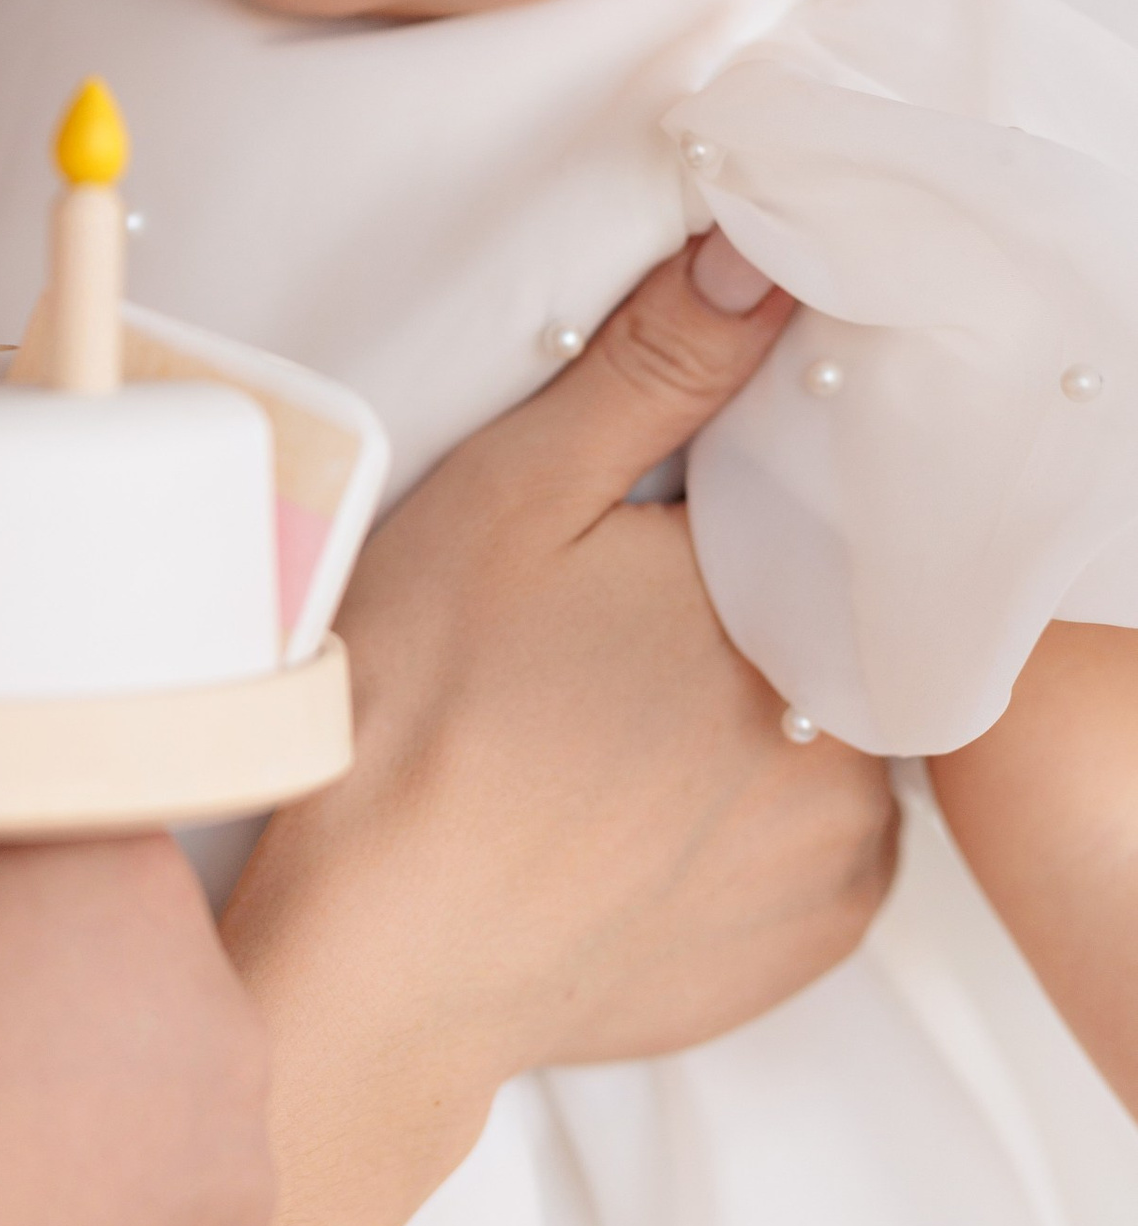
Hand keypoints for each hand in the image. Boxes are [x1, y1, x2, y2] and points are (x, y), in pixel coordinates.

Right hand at [71, 233, 896, 1225]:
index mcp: (791, 611)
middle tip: (593, 628)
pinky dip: (738, 815)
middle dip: (735, 602)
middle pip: (824, 621)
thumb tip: (762, 261)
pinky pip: (807, 843)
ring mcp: (839, 858)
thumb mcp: (511, 498)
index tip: (652, 516)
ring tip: (595, 721)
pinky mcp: (806, 946)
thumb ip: (654, 372)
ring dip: (745, 713)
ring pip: (824, 731)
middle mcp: (853, 742)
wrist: (372, 964)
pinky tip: (623, 804)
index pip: (826, 502)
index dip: (743, 490)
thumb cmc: (413, 719)